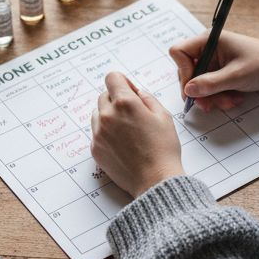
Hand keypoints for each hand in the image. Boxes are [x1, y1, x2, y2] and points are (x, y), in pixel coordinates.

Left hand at [90, 72, 185, 196]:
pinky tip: (123, 144)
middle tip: (133, 115)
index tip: (130, 92)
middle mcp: (107, 115)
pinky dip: (106, 134)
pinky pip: (97, 132)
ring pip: (98, 114)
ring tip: (128, 131)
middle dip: (117, 100)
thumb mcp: (163, 116)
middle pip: (104, 95)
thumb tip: (136, 92)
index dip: (123, 82)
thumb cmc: (163, 148)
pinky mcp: (95, 149)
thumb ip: (147, 98)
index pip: (112, 77)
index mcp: (125, 103)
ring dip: (109, 116)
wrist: (154, 180)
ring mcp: (98, 133)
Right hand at [170, 31, 258, 111]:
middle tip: (211, 105)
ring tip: (230, 102)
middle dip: (201, 90)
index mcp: (209, 40)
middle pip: (188, 71)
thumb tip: (188, 90)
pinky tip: (235, 98)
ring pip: (200, 83)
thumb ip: (210, 83)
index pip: (179, 52)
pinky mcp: (222, 72)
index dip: (183, 72)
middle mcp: (209, 49)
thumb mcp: (236, 76)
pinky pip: (211, 87)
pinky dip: (220, 96)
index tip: (194, 89)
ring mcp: (215, 61)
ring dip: (212, 97)